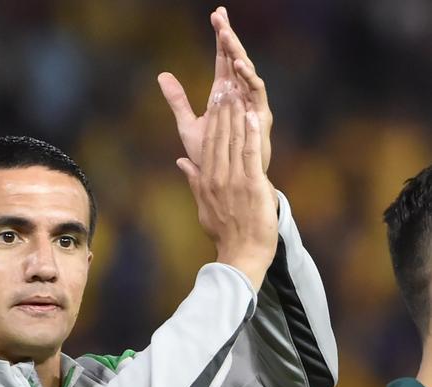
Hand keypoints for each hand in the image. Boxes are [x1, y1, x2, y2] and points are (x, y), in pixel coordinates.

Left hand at [158, 6, 272, 172]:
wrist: (225, 181)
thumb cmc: (210, 155)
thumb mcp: (188, 124)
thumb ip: (177, 99)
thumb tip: (162, 75)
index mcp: (223, 94)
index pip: (222, 59)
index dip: (219, 38)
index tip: (216, 14)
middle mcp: (239, 95)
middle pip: (234, 58)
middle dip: (227, 36)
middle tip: (219, 14)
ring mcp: (250, 104)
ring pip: (245, 71)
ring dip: (236, 52)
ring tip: (225, 35)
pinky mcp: (260, 117)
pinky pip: (256, 93)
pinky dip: (248, 78)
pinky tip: (237, 65)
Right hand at [176, 94, 277, 290]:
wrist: (240, 255)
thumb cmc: (224, 233)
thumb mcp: (204, 207)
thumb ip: (194, 181)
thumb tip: (181, 163)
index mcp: (206, 180)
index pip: (208, 144)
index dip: (212, 119)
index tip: (215, 99)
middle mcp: (217, 177)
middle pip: (218, 137)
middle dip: (222, 110)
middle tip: (224, 84)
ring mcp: (234, 181)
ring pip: (233, 141)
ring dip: (235, 115)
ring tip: (237, 92)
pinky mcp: (252, 186)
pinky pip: (250, 155)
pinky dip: (251, 134)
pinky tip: (252, 116)